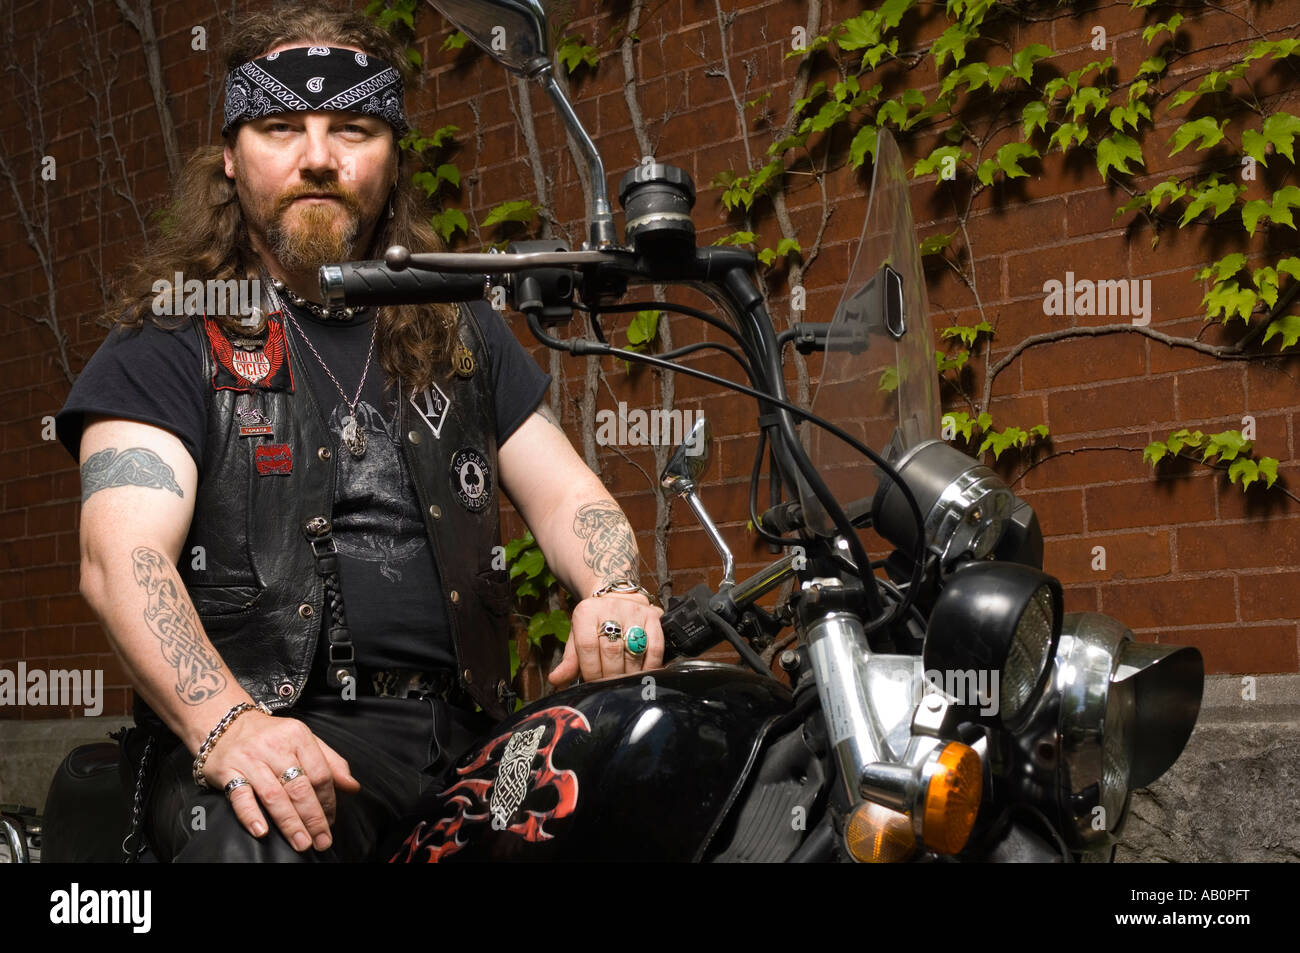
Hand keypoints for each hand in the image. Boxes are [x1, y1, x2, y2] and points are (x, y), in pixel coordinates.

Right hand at [200, 711, 360, 851]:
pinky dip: (251, 815)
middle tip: (321, 840)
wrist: (224, 723)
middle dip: (313, 818)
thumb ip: (330, 762)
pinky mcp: (227, 771)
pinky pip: (239, 796)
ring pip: (274, 795)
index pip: (320, 773)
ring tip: (301, 842)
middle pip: (299, 787)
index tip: (331, 820)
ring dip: (289, 822)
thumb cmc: (270, 736)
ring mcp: (250, 759)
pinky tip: (262, 831)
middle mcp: (275, 747)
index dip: (329, 801)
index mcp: (298, 737)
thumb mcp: (304, 740)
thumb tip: (353, 787)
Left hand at [549, 594, 664, 685]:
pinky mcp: (653, 616)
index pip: (587, 645)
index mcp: (586, 612)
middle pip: (611, 650)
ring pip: (633, 650)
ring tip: (625, 683)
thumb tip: (556, 680)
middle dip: (611, 675)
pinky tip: (644, 674)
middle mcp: (610, 607)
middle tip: (610, 687)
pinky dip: (651, 665)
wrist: (617, 599)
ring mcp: (633, 611)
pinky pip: (655, 646)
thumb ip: (569, 661)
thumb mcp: (577, 638)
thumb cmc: (594, 625)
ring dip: (630, 673)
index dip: (591, 669)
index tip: (593, 683)